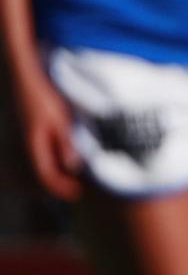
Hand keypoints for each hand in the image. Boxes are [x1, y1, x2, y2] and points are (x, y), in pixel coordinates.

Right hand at [13, 73, 81, 199]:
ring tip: (72, 177)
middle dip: (57, 186)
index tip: (78, 193)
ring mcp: (23, 145)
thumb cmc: (43, 98)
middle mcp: (25, 149)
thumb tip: (73, 167)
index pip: (46, 177)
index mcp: (33, 146)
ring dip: (52, 177)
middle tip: (78, 188)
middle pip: (39, 178)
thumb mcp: (60, 120)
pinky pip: (35, 160)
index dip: (62, 188)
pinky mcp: (25, 139)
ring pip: (36, 170)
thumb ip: (65, 143)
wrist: (24, 82)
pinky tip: (61, 161)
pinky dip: (48, 166)